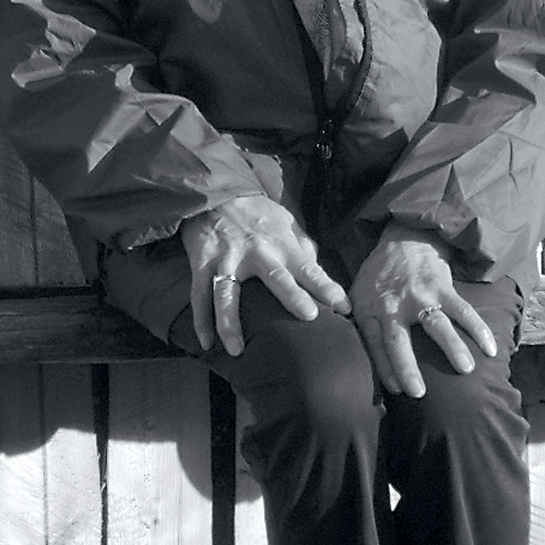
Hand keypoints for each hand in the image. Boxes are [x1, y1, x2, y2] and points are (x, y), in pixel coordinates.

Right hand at [180, 195, 350, 355]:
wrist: (215, 194)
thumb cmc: (256, 213)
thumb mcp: (285, 221)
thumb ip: (303, 245)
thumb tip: (318, 267)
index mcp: (281, 243)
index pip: (309, 268)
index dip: (327, 287)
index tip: (344, 308)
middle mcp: (257, 252)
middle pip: (276, 277)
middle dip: (293, 296)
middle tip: (309, 316)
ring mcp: (227, 258)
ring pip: (227, 294)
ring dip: (230, 323)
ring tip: (237, 350)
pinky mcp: (203, 263)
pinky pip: (200, 295)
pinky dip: (202, 321)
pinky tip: (207, 343)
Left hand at [349, 223, 495, 396]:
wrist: (404, 239)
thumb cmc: (379, 275)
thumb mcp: (356, 294)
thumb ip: (354, 322)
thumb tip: (348, 357)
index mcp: (370, 309)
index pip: (374, 344)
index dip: (383, 368)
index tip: (395, 390)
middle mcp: (394, 304)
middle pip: (399, 339)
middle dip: (407, 366)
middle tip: (417, 393)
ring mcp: (420, 295)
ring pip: (437, 324)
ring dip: (452, 347)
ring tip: (466, 369)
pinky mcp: (442, 287)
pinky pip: (462, 310)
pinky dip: (478, 329)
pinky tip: (491, 348)